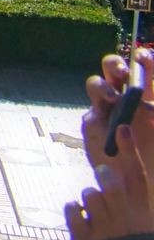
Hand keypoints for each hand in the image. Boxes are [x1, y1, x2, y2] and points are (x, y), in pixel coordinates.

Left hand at [66, 121, 153, 239]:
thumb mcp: (145, 228)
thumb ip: (138, 206)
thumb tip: (121, 179)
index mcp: (144, 216)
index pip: (138, 175)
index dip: (130, 150)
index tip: (123, 129)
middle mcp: (123, 218)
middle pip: (108, 180)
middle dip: (105, 176)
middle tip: (104, 174)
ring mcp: (100, 228)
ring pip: (89, 194)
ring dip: (93, 201)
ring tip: (102, 216)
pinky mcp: (81, 239)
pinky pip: (72, 210)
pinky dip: (76, 213)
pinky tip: (85, 222)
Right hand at [81, 48, 152, 173]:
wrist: (141, 182)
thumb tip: (149, 105)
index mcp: (144, 93)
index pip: (142, 68)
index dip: (142, 59)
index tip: (143, 57)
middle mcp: (124, 96)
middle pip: (113, 68)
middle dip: (115, 64)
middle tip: (122, 72)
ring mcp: (106, 109)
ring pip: (96, 84)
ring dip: (103, 86)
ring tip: (113, 97)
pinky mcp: (94, 126)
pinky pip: (91, 114)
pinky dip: (98, 114)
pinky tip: (106, 122)